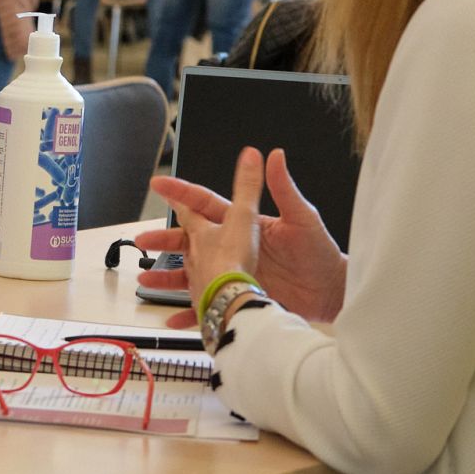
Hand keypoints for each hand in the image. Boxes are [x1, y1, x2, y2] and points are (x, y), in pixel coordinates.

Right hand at [136, 147, 346, 326]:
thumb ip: (283, 189)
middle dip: (165, 240)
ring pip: (192, 273)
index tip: (159, 184)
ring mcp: (235, 273)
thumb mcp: (302, 218)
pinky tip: (172, 317)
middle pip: (191, 241)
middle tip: (142, 241)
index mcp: (245, 226)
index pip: (206, 205)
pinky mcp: (240, 296)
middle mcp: (235, 248)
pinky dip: (188, 312)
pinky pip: (208, 305)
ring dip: (168, 277)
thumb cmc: (321, 253)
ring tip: (146, 279)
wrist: (333, 292)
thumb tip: (273, 156)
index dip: (182, 193)